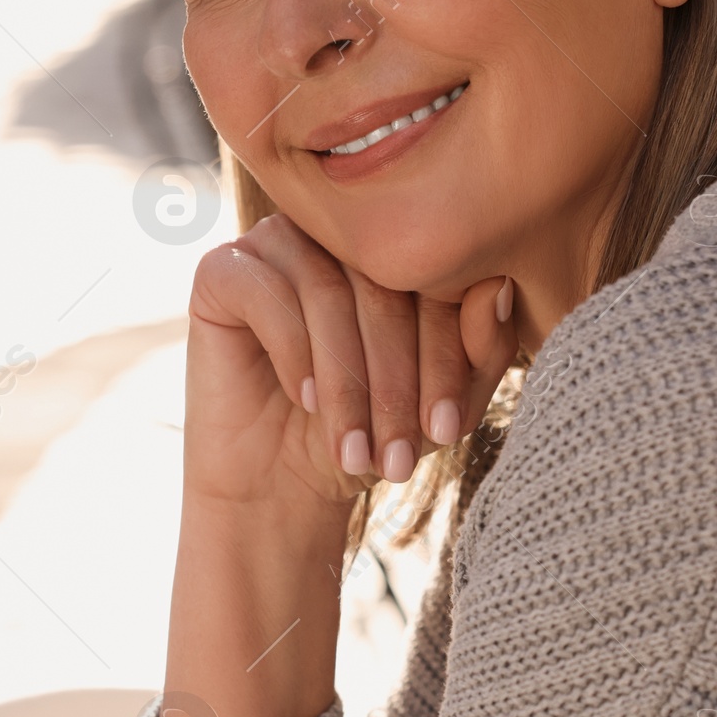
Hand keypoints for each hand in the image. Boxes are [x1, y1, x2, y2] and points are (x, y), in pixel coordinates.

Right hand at [183, 214, 520, 520]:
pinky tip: (305, 401)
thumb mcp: (439, 405)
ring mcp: (277, 242)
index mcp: (398, 246)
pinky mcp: (222, 269)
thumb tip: (495, 288)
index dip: (447, 355)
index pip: (434, 278)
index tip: (449, 430)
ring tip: (356, 449)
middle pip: (382, 284)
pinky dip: (294, 352)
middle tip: (400, 454)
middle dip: (397, 378)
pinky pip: (267, 293)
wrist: (279, 484)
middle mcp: (337, 232)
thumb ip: (480, 351)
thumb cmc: (369, 435)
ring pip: (327, 292)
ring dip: (348, 381)